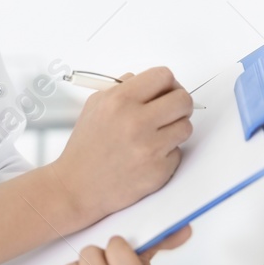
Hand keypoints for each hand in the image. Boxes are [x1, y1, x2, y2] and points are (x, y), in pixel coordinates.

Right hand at [50, 67, 193, 219]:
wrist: (77, 188)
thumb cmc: (86, 149)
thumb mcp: (95, 106)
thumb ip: (124, 88)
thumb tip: (152, 83)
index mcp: (119, 100)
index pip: (163, 76)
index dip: (168, 84)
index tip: (166, 93)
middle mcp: (136, 121)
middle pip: (183, 100)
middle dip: (180, 105)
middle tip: (171, 113)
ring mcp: (149, 147)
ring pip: (186, 126)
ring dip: (175, 130)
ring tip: (156, 137)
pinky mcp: (159, 170)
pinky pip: (178, 153)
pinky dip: (167, 154)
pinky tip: (147, 158)